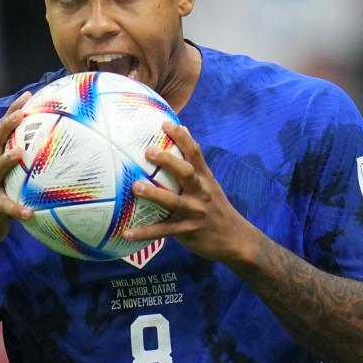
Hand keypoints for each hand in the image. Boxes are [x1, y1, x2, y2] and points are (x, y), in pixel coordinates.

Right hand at [0, 91, 33, 255]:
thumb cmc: (3, 200)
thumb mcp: (14, 179)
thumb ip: (29, 165)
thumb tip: (60, 152)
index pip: (3, 129)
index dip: (13, 111)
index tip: (28, 95)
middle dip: (6, 125)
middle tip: (22, 114)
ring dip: (6, 160)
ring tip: (20, 153)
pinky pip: (5, 208)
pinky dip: (17, 210)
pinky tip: (30, 213)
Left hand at [122, 122, 256, 263]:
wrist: (234, 239)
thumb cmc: (216, 207)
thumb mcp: (210, 184)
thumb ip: (195, 163)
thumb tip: (184, 131)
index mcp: (205, 179)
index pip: (195, 153)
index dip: (182, 137)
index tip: (165, 123)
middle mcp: (200, 192)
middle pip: (186, 172)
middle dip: (168, 161)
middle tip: (148, 151)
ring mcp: (194, 212)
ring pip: (172, 202)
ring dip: (154, 194)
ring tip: (136, 187)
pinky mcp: (187, 231)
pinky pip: (163, 231)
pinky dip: (145, 233)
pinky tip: (127, 233)